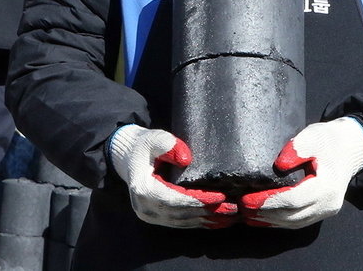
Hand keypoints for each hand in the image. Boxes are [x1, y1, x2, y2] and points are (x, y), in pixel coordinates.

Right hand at [108, 125, 237, 228]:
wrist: (129, 156)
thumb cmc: (144, 145)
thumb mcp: (154, 138)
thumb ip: (169, 145)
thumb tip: (186, 159)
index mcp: (143, 188)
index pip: (175, 199)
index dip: (198, 200)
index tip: (220, 197)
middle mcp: (145, 207)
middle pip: (181, 213)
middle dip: (208, 212)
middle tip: (234, 209)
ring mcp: (150, 214)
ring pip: (182, 221)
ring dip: (207, 220)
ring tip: (231, 217)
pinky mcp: (156, 217)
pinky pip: (179, 223)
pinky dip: (198, 222)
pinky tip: (215, 221)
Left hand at [240, 117, 362, 228]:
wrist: (349, 149)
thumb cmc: (329, 140)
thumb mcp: (314, 136)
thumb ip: (298, 147)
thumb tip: (280, 166)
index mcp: (328, 186)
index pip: (294, 199)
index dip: (269, 201)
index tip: (247, 198)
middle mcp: (328, 204)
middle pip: (292, 215)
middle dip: (264, 213)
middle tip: (240, 206)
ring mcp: (325, 212)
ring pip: (293, 223)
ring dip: (268, 220)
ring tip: (246, 214)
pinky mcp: (320, 213)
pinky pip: (296, 222)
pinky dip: (277, 221)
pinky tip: (260, 218)